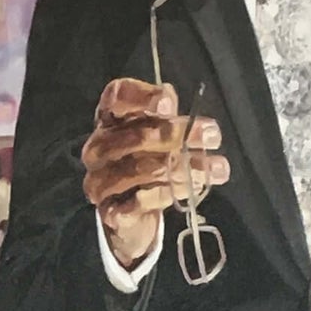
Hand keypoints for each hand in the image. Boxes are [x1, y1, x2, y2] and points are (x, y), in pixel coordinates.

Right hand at [80, 79, 229, 269]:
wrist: (130, 214)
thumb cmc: (146, 165)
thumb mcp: (159, 136)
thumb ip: (164, 117)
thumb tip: (168, 95)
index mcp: (109, 120)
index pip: (116, 97)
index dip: (141, 97)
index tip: (169, 104)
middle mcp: (99, 148)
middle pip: (135, 136)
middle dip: (177, 135)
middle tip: (212, 136)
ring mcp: (101, 181)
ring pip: (140, 170)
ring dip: (180, 168)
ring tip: (212, 168)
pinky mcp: (111, 211)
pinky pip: (139, 200)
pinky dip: (166, 193)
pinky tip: (190, 188)